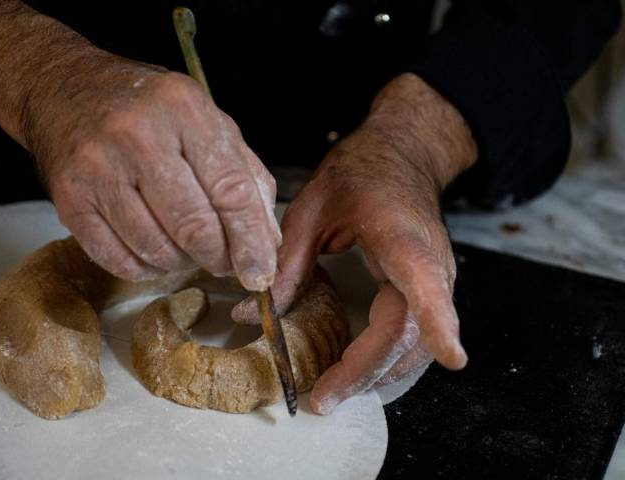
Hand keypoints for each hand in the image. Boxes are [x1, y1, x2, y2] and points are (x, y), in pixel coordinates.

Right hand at [22, 55, 279, 289]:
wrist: (63, 87)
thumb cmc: (146, 109)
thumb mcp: (205, 120)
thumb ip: (244, 174)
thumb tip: (266, 241)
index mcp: (184, 109)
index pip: (231, 189)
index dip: (251, 241)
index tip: (261, 273)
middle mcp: (138, 135)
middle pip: (194, 226)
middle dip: (218, 258)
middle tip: (224, 264)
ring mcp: (98, 167)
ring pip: (156, 248)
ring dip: (182, 263)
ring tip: (186, 249)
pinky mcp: (69, 197)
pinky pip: (118, 259)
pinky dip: (146, 268)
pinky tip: (155, 253)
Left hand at [233, 73, 476, 412]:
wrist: (401, 156)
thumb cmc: (360, 174)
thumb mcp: (311, 209)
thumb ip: (286, 263)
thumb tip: (254, 313)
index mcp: (400, 235)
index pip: (425, 281)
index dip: (438, 320)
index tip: (451, 356)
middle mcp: (428, 262)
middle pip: (408, 332)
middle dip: (366, 372)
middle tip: (321, 399)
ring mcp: (435, 279)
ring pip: (415, 343)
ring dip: (376, 374)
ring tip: (331, 392)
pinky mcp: (429, 290)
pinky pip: (414, 336)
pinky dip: (387, 360)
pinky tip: (357, 373)